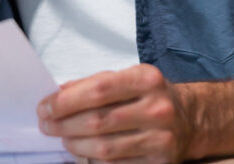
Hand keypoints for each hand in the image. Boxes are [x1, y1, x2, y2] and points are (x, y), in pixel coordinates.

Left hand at [37, 64, 192, 163]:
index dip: (66, 101)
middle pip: (98, 121)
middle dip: (64, 125)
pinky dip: (93, 160)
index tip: (45, 107)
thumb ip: (92, 84)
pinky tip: (83, 153)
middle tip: (47, 125)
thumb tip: (57, 95)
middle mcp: (157, 108)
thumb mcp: (125, 78)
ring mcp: (161, 138)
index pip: (98, 90)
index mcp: (146, 79)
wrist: (188, 119)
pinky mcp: (160, 162)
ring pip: (105, 148)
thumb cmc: (146, 96)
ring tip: (63, 138)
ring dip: (75, 145)